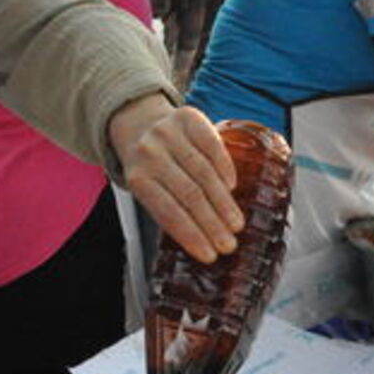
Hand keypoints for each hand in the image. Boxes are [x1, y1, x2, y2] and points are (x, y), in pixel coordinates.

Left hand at [110, 95, 245, 261]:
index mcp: (137, 178)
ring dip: (223, 203)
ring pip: (204, 172)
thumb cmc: (148, 167)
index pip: (168, 212)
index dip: (190, 235)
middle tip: (228, 245)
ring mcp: (169, 133)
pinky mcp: (188, 118)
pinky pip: (212, 146)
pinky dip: (225, 168)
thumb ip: (168, 208)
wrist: (139, 124)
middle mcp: (151, 154)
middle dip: (211, 224)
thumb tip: (204, 243)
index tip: (209, 255)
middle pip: (189, 195)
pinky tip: (232, 188)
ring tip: (235, 225)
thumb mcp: (148, 188)